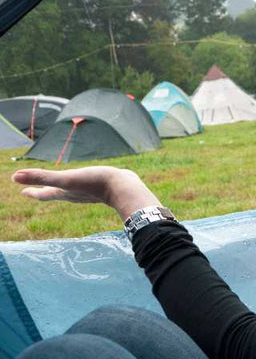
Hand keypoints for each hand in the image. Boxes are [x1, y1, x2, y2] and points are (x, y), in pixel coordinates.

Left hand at [12, 166, 162, 219]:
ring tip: (61, 186)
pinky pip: (86, 185)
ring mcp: (89, 192)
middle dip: (44, 191)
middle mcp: (75, 194)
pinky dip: (81, 183)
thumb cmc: (95, 183)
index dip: (33, 192)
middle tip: (34, 190)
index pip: (44, 194)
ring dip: (62, 188)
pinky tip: (87, 180)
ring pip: (71, 191)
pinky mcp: (101, 186)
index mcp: (65, 193)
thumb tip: (14, 177)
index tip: (23, 192)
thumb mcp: (66, 179)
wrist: (124, 188)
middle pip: (56, 193)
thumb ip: (42, 178)